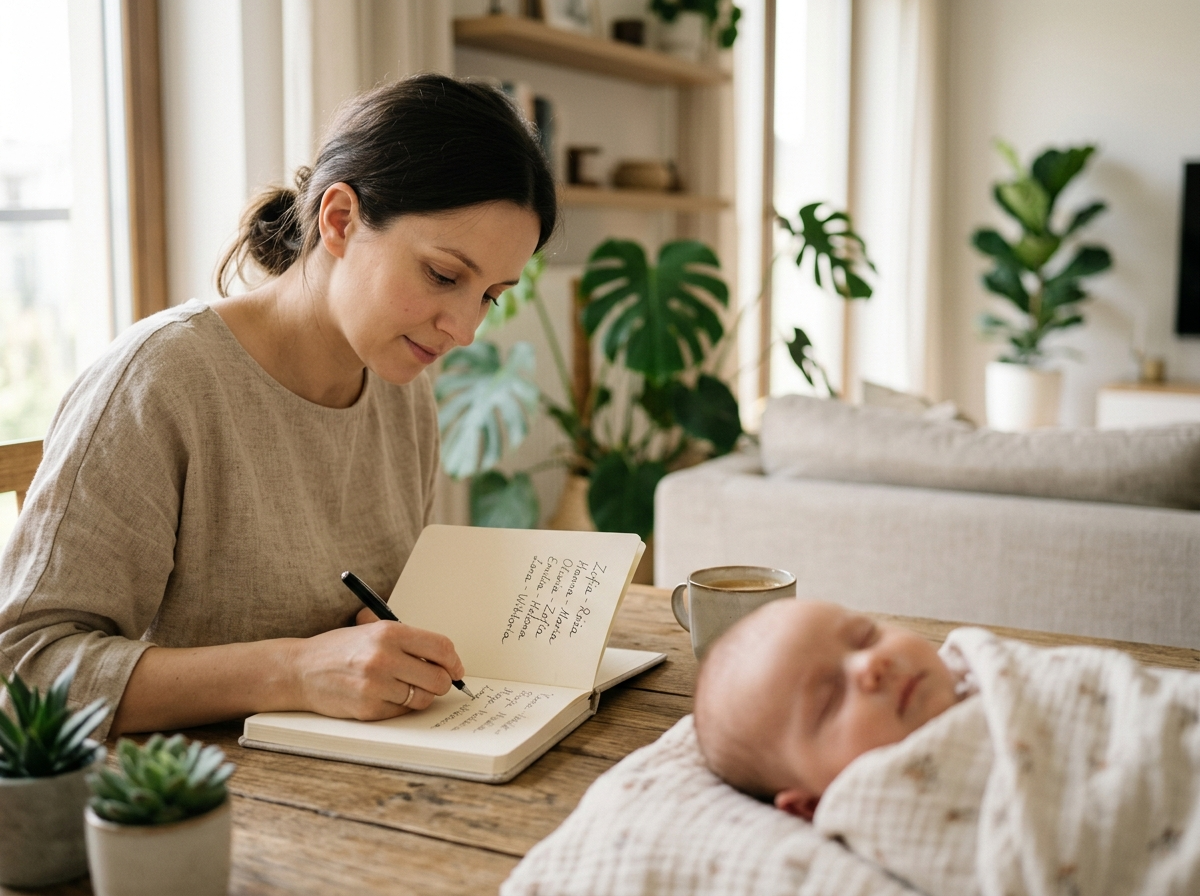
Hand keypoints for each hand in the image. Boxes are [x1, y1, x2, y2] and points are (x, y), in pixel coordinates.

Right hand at [289, 620, 464, 719]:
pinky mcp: (368, 709)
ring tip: (407, 687)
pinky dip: (401, 706)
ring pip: (424, 698)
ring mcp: (376, 686)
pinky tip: (387, 696)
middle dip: (443, 682)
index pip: (441, 648)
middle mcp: (384, 657)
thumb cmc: (340, 649)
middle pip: (439, 678)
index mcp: (389, 632)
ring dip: (422, 695)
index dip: (454, 661)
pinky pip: (403, 711)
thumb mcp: (373, 630)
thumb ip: (408, 640)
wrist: (300, 670)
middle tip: (435, 681)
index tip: (456, 668)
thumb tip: (447, 658)